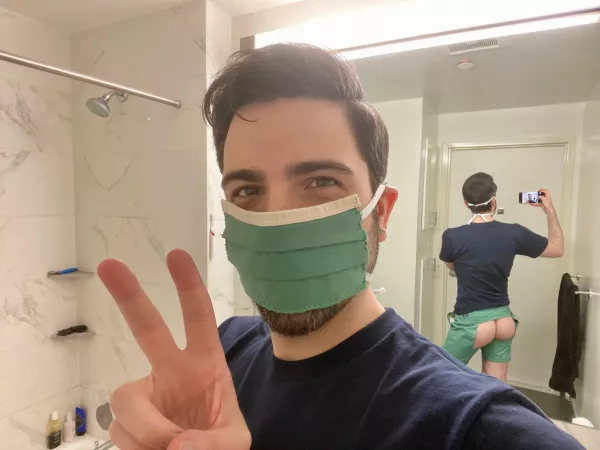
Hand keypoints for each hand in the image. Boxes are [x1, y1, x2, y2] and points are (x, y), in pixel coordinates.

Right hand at [97, 249, 250, 449]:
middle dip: (129, 296)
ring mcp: (147, 395)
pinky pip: (118, 430)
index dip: (189, 287)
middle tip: (109, 265)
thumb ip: (215, 443)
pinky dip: (136, 446)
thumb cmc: (220, 443)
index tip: (176, 255)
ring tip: (167, 447)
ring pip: (124, 397)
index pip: (198, 318)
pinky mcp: (127, 423)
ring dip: (144, 426)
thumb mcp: (233, 442)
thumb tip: (178, 444)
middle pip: (146, 328)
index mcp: (205, 364)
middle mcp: (171, 371)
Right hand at [530, 188, 554, 214]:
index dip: (542, 189)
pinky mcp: (542, 204)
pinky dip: (534, 203)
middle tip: (535, 194)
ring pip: (539, 199)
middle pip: (542, 195)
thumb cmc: (548, 204)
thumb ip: (540, 197)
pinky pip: (538, 203)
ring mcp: (544, 201)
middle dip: (538, 194)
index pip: (546, 191)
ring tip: (532, 199)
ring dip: (535, 199)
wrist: (548, 210)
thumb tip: (538, 196)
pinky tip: (531, 204)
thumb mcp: (543, 199)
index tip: (538, 190)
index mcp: (547, 196)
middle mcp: (546, 198)